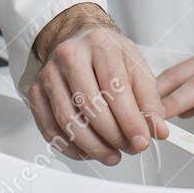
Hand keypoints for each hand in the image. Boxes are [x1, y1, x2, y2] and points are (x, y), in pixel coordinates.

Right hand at [27, 3, 168, 164]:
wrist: (77, 37)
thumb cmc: (107, 53)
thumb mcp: (135, 65)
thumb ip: (149, 98)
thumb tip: (157, 129)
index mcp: (100, 45)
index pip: (115, 88)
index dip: (131, 120)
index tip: (143, 141)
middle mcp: (70, 56)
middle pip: (90, 107)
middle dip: (113, 136)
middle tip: (129, 148)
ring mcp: (49, 73)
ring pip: (68, 120)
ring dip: (93, 146)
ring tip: (112, 155)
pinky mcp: (36, 91)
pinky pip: (49, 128)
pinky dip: (70, 147)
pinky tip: (88, 152)